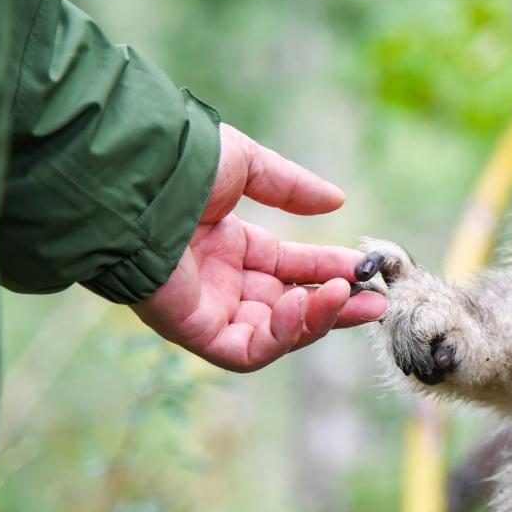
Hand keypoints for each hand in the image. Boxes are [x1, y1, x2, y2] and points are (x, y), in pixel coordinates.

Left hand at [132, 123, 386, 370]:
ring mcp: (205, 307)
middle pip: (287, 306)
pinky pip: (245, 349)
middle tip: (375, 302)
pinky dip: (281, 336)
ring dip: (315, 320)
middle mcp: (217, 280)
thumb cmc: (182, 162)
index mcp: (226, 244)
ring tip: (348, 298)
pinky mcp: (192, 330)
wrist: (136, 175)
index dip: (327, 270)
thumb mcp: (246, 165)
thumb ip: (290, 187)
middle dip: (334, 305)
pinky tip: (303, 306)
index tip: (365, 270)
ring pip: (273, 333)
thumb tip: (337, 199)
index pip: (288, 267)